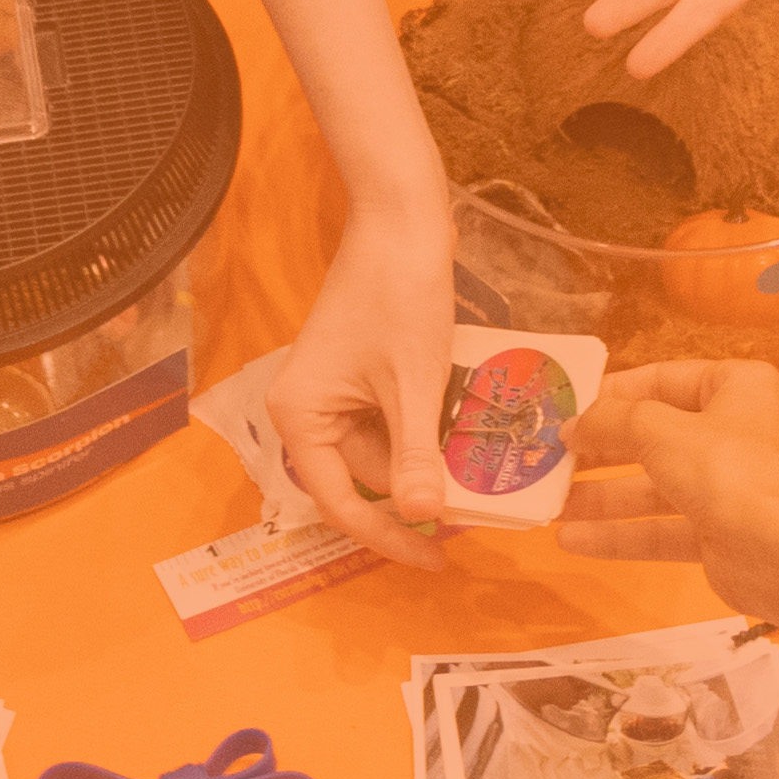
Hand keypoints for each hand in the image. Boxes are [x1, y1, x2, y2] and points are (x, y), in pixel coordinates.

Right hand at [276, 193, 462, 559]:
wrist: (401, 219)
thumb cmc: (399, 295)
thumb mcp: (413, 382)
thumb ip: (415, 455)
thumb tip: (423, 518)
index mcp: (300, 417)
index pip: (340, 503)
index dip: (388, 536)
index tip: (436, 559)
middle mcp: (306, 410)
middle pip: (363, 478)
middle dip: (417, 489)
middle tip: (478, 505)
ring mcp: (333, 392)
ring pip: (383, 450)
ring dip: (427, 457)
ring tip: (478, 463)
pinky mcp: (359, 375)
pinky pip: (391, 420)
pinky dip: (425, 428)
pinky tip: (462, 427)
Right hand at [558, 356, 778, 603]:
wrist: (774, 552)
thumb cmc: (722, 467)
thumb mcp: (657, 429)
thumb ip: (611, 421)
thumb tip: (573, 425)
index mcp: (737, 388)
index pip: (665, 379)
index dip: (614, 393)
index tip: (570, 406)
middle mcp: (735, 433)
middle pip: (656, 435)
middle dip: (602, 450)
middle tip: (552, 457)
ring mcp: (727, 487)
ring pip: (654, 485)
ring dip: (603, 496)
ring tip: (551, 502)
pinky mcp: (717, 533)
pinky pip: (660, 527)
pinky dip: (619, 533)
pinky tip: (572, 539)